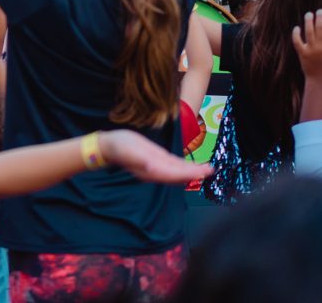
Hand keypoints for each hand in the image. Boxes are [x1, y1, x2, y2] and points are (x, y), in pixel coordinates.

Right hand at [96, 130, 212, 184]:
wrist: (108, 146)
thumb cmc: (117, 147)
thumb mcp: (127, 151)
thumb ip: (139, 159)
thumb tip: (151, 167)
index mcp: (152, 170)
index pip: (175, 174)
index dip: (191, 174)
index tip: (204, 172)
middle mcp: (157, 171)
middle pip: (180, 175)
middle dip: (196, 173)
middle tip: (212, 169)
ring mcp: (157, 166)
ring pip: (179, 171)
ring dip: (193, 170)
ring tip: (208, 168)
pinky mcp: (156, 159)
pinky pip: (174, 165)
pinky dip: (185, 166)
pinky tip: (193, 165)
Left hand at [290, 10, 321, 82]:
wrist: (320, 79)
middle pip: (320, 28)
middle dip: (320, 17)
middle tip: (319, 11)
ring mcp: (311, 50)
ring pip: (309, 32)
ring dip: (309, 21)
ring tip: (309, 14)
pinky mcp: (302, 53)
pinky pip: (297, 41)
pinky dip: (296, 33)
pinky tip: (297, 27)